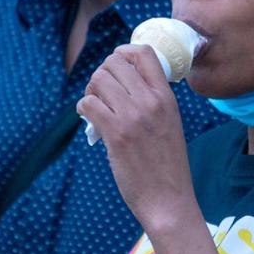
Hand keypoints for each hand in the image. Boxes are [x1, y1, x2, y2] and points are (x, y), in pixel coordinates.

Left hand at [77, 45, 197, 231]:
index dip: (124, 53)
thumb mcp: (170, 124)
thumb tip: (124, 86)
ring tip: (94, 106)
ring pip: (99, 80)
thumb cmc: (167, 166)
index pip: (145, 53)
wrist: (169, 200)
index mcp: (167, 98)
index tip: (117, 66)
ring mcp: (133, 116)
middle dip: (101, 74)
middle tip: (101, 93)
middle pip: (115, 62)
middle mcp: (151, 101)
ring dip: (90, 90)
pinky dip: (83, 108)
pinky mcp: (116, 134)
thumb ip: (153, 102)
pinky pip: (88, 104)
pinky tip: (90, 120)